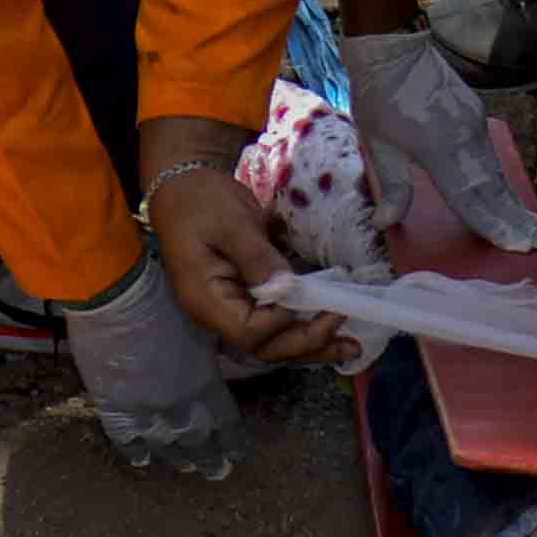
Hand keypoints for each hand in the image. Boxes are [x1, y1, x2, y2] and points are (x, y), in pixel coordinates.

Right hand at [55, 262, 240, 479]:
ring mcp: (144, 410)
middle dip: (209, 458)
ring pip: (164, 445)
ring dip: (176, 458)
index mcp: (204, 385)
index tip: (238, 455)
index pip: (226, 423)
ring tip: (185, 468)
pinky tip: (142, 459)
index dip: (233, 442)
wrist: (115, 297)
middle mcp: (177, 405)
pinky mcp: (112, 406)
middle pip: (198, 440)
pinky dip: (135, 451)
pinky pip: (125, 438)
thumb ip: (214, 356)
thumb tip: (223, 367)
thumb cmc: (164, 300)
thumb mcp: (204, 327)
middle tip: (216, 472)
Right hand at [146, 148, 353, 368]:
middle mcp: (218, 314)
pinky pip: (275, 324)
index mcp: (206, 300)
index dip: (281, 322)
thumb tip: (289, 288)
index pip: (249, 331)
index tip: (308, 296)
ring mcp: (232, 308)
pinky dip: (303, 328)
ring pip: (273, 342)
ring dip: (312, 346)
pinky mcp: (246, 299)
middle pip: (264, 347)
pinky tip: (331, 331)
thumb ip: (258, 258)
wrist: (185, 189)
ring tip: (350, 347)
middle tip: (348, 338)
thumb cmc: (202, 202)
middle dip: (307, 344)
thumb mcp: (232, 224)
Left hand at [346, 25, 536, 250]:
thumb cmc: (379, 96)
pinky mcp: (477, 117)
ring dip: (518, 205)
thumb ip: (391, 186)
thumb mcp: (377, 144)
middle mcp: (464, 139)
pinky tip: (515, 198)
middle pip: (495, 189)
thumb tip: (385, 223)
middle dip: (519, 222)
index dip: (492, 225)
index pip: (469, 197)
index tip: (516, 247)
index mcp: (437, 149)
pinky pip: (494, 158)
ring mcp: (475, 126)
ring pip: (499, 174)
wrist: (394, 49)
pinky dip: (507, 183)